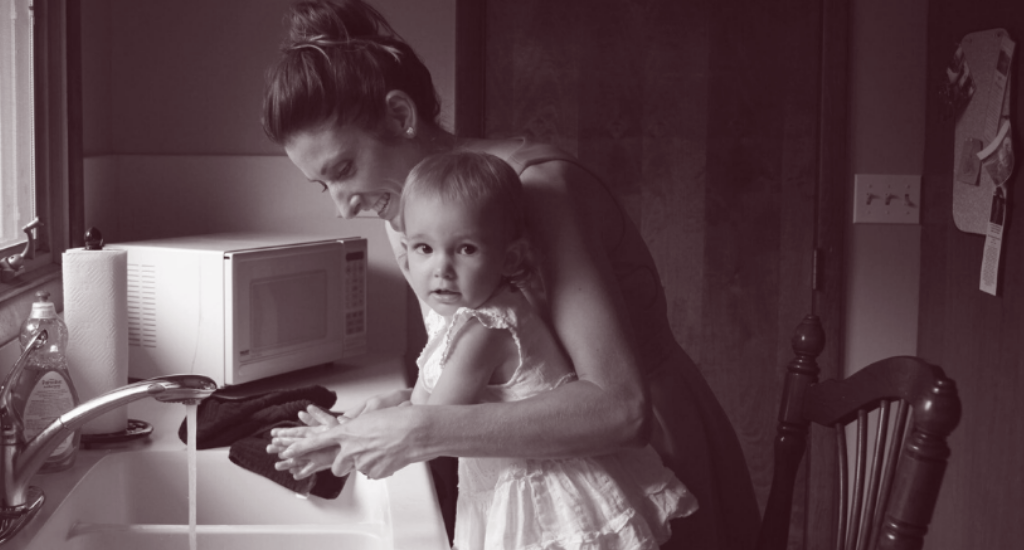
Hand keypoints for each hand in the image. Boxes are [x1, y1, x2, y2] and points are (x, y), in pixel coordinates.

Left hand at [278, 402, 421, 479]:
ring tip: (382, 450)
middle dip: (343, 464)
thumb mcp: (371, 416)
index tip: (286, 451)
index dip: (300, 447)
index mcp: (347, 431)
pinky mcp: (375, 472)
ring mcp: (362, 461)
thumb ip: (357, 429)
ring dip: (365, 463)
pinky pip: (373, 473)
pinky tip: (391, 455)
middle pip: (337, 465)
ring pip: (356, 469)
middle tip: (354, 457)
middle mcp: (351, 448)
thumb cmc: (397, 418)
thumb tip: (354, 440)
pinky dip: (380, 466)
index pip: (316, 440)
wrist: (416, 430)